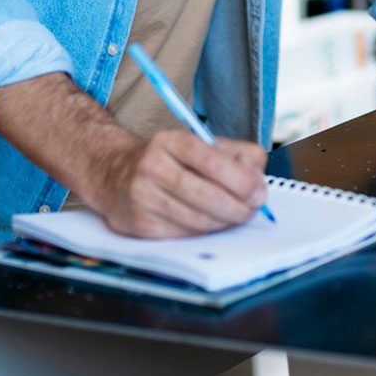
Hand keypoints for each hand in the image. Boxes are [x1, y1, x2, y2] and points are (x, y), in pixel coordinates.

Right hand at [98, 130, 268, 237]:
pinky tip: (212, 225)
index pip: (211, 161)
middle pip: (205, 193)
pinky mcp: (139, 223)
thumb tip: (256, 176)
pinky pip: (182, 235)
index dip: (241, 180)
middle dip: (237, 207)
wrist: (115, 175)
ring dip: (224, 222)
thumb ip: (236, 154)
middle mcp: (152, 165)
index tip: (259, 193)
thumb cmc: (170, 161)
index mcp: (171, 141)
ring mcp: (142, 196)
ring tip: (236, 217)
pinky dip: (204, 233)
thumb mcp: (201, 145)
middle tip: (252, 211)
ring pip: (196, 219)